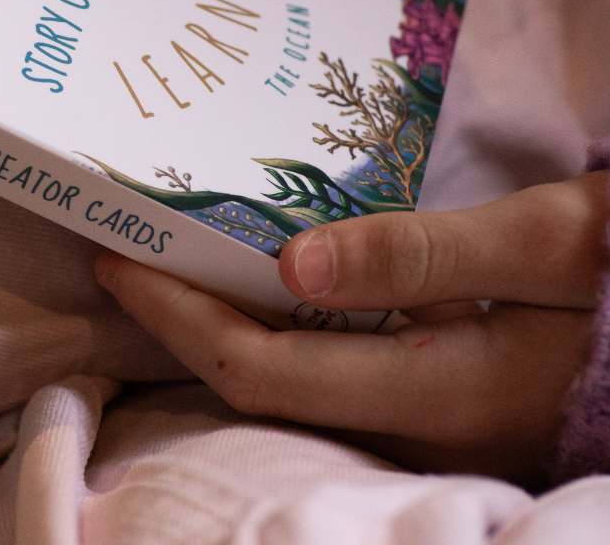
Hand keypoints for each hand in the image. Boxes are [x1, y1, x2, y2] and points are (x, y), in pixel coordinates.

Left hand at [94, 170, 608, 485]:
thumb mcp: (546, 247)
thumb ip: (424, 256)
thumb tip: (291, 261)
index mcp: (439, 388)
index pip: (262, 370)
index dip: (179, 319)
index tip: (122, 262)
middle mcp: (420, 423)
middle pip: (261, 385)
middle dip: (182, 324)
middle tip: (130, 255)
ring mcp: (430, 420)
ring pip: (291, 386)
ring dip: (223, 326)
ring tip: (177, 260)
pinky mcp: (438, 399)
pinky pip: (327, 374)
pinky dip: (276, 329)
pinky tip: (263, 282)